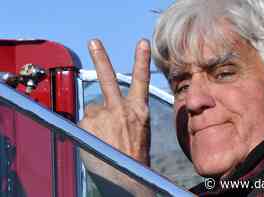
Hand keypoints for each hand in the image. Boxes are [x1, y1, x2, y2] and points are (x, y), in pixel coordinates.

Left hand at [79, 39, 150, 165]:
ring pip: (92, 110)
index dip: (141, 60)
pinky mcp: (89, 123)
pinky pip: (84, 122)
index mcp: (139, 111)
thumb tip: (104, 108)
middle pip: (108, 78)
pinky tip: (96, 142)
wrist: (128, 177)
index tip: (142, 43)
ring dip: (95, 121)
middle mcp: (122, 109)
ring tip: (104, 138)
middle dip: (101, 57)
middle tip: (94, 42)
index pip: (141, 80)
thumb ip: (125, 115)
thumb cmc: (134, 156)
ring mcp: (105, 115)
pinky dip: (88, 131)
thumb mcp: (139, 131)